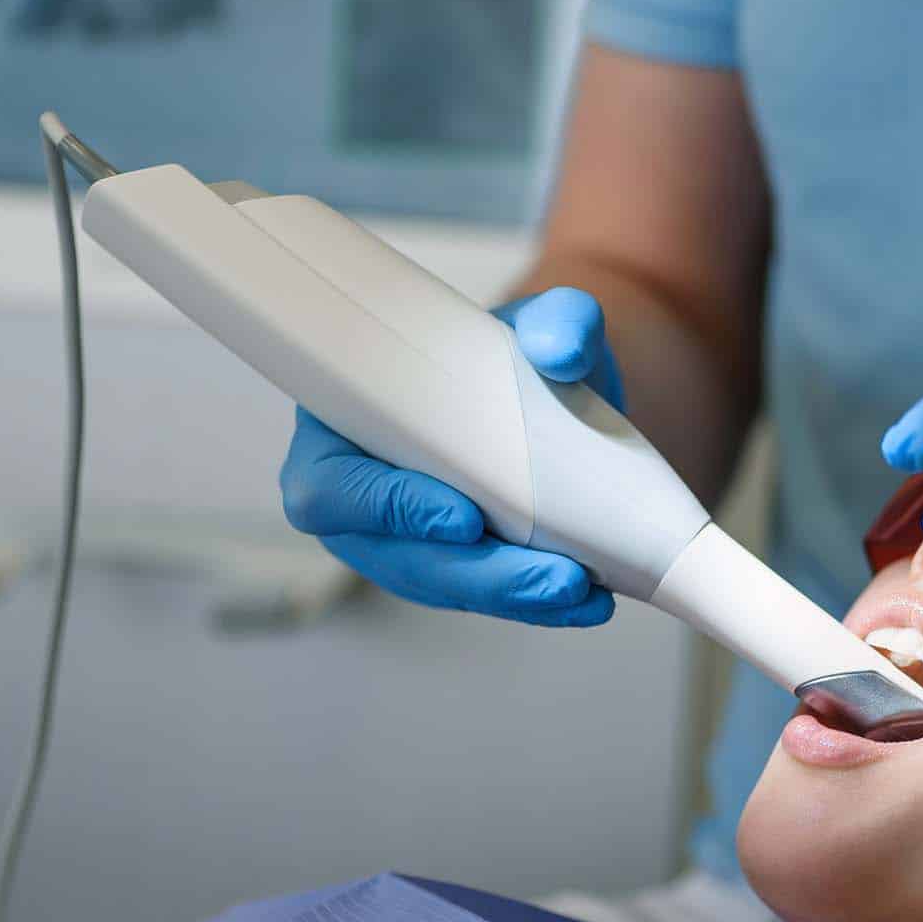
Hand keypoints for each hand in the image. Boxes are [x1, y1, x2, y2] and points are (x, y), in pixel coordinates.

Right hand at [279, 288, 622, 624]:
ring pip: (447, 587)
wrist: (562, 386)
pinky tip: (591, 600)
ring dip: (515, 599)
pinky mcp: (458, 565)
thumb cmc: (520, 348)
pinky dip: (539, 602)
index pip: (331, 486)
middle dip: (479, 576)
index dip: (384, 510)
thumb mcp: (544, 319)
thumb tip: (558, 350)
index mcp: (345, 423)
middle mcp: (364, 493)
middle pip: (397, 558)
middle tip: (556, 577)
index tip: (462, 517)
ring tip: (583, 594)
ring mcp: (407, 539)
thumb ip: (557, 320)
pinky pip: (487, 595)